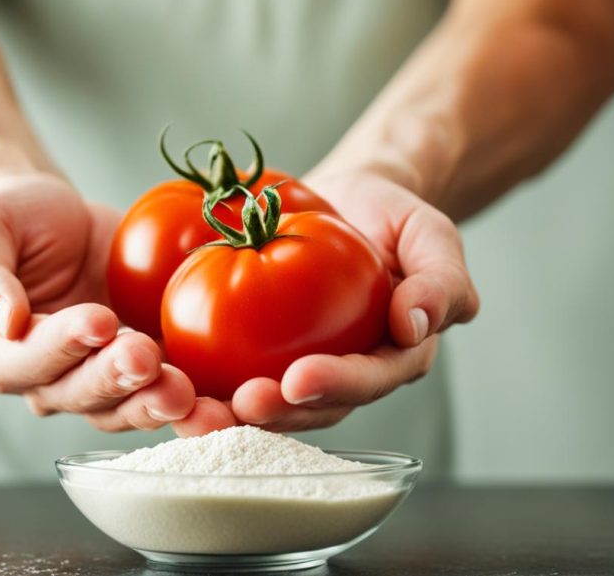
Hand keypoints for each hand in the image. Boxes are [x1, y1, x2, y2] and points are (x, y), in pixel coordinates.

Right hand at [0, 174, 195, 430]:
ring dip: (159, 404)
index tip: (98, 321)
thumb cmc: (14, 223)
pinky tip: (225, 403)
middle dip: (117, 379)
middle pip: (84, 394)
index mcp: (5, 354)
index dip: (65, 345)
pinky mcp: (151, 371)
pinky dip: (199, 403)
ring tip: (187, 394)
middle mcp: (53, 382)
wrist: (59, 222)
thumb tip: (8, 321)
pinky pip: (171, 393)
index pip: (32, 359)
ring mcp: (105, 381)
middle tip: (146, 357)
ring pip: (128, 408)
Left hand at [223, 169, 479, 431]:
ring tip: (202, 409)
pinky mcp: (261, 353)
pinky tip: (173, 377)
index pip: (369, 380)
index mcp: (394, 357)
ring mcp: (301, 366)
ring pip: (270, 403)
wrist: (351, 200)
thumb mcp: (432, 237)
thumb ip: (440, 281)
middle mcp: (347, 374)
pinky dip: (205, 380)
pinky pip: (231, 371)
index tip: (299, 379)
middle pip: (314, 408)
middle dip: (278, 413)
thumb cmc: (395, 218)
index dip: (336, 385)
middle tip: (243, 403)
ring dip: (235, 413)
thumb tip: (414, 325)